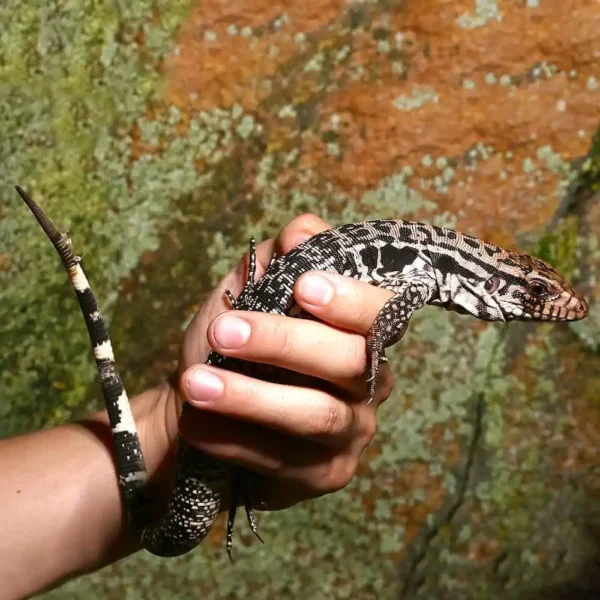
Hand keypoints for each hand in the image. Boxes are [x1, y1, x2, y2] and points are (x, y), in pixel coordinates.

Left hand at [171, 214, 394, 509]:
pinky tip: (196, 423)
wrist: (201, 404)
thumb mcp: (248, 291)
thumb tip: (301, 232)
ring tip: (195, 385)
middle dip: (284, 343)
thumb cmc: (234, 342)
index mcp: (360, 331)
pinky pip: (283, 458)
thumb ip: (277, 258)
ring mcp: (351, 431)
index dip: (350, 299)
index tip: (303, 286)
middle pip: (349, 362)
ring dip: (251, 397)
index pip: (380, 312)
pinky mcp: (324, 472)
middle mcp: (369, 380)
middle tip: (223, 333)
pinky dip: (234, 437)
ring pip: (316, 415)